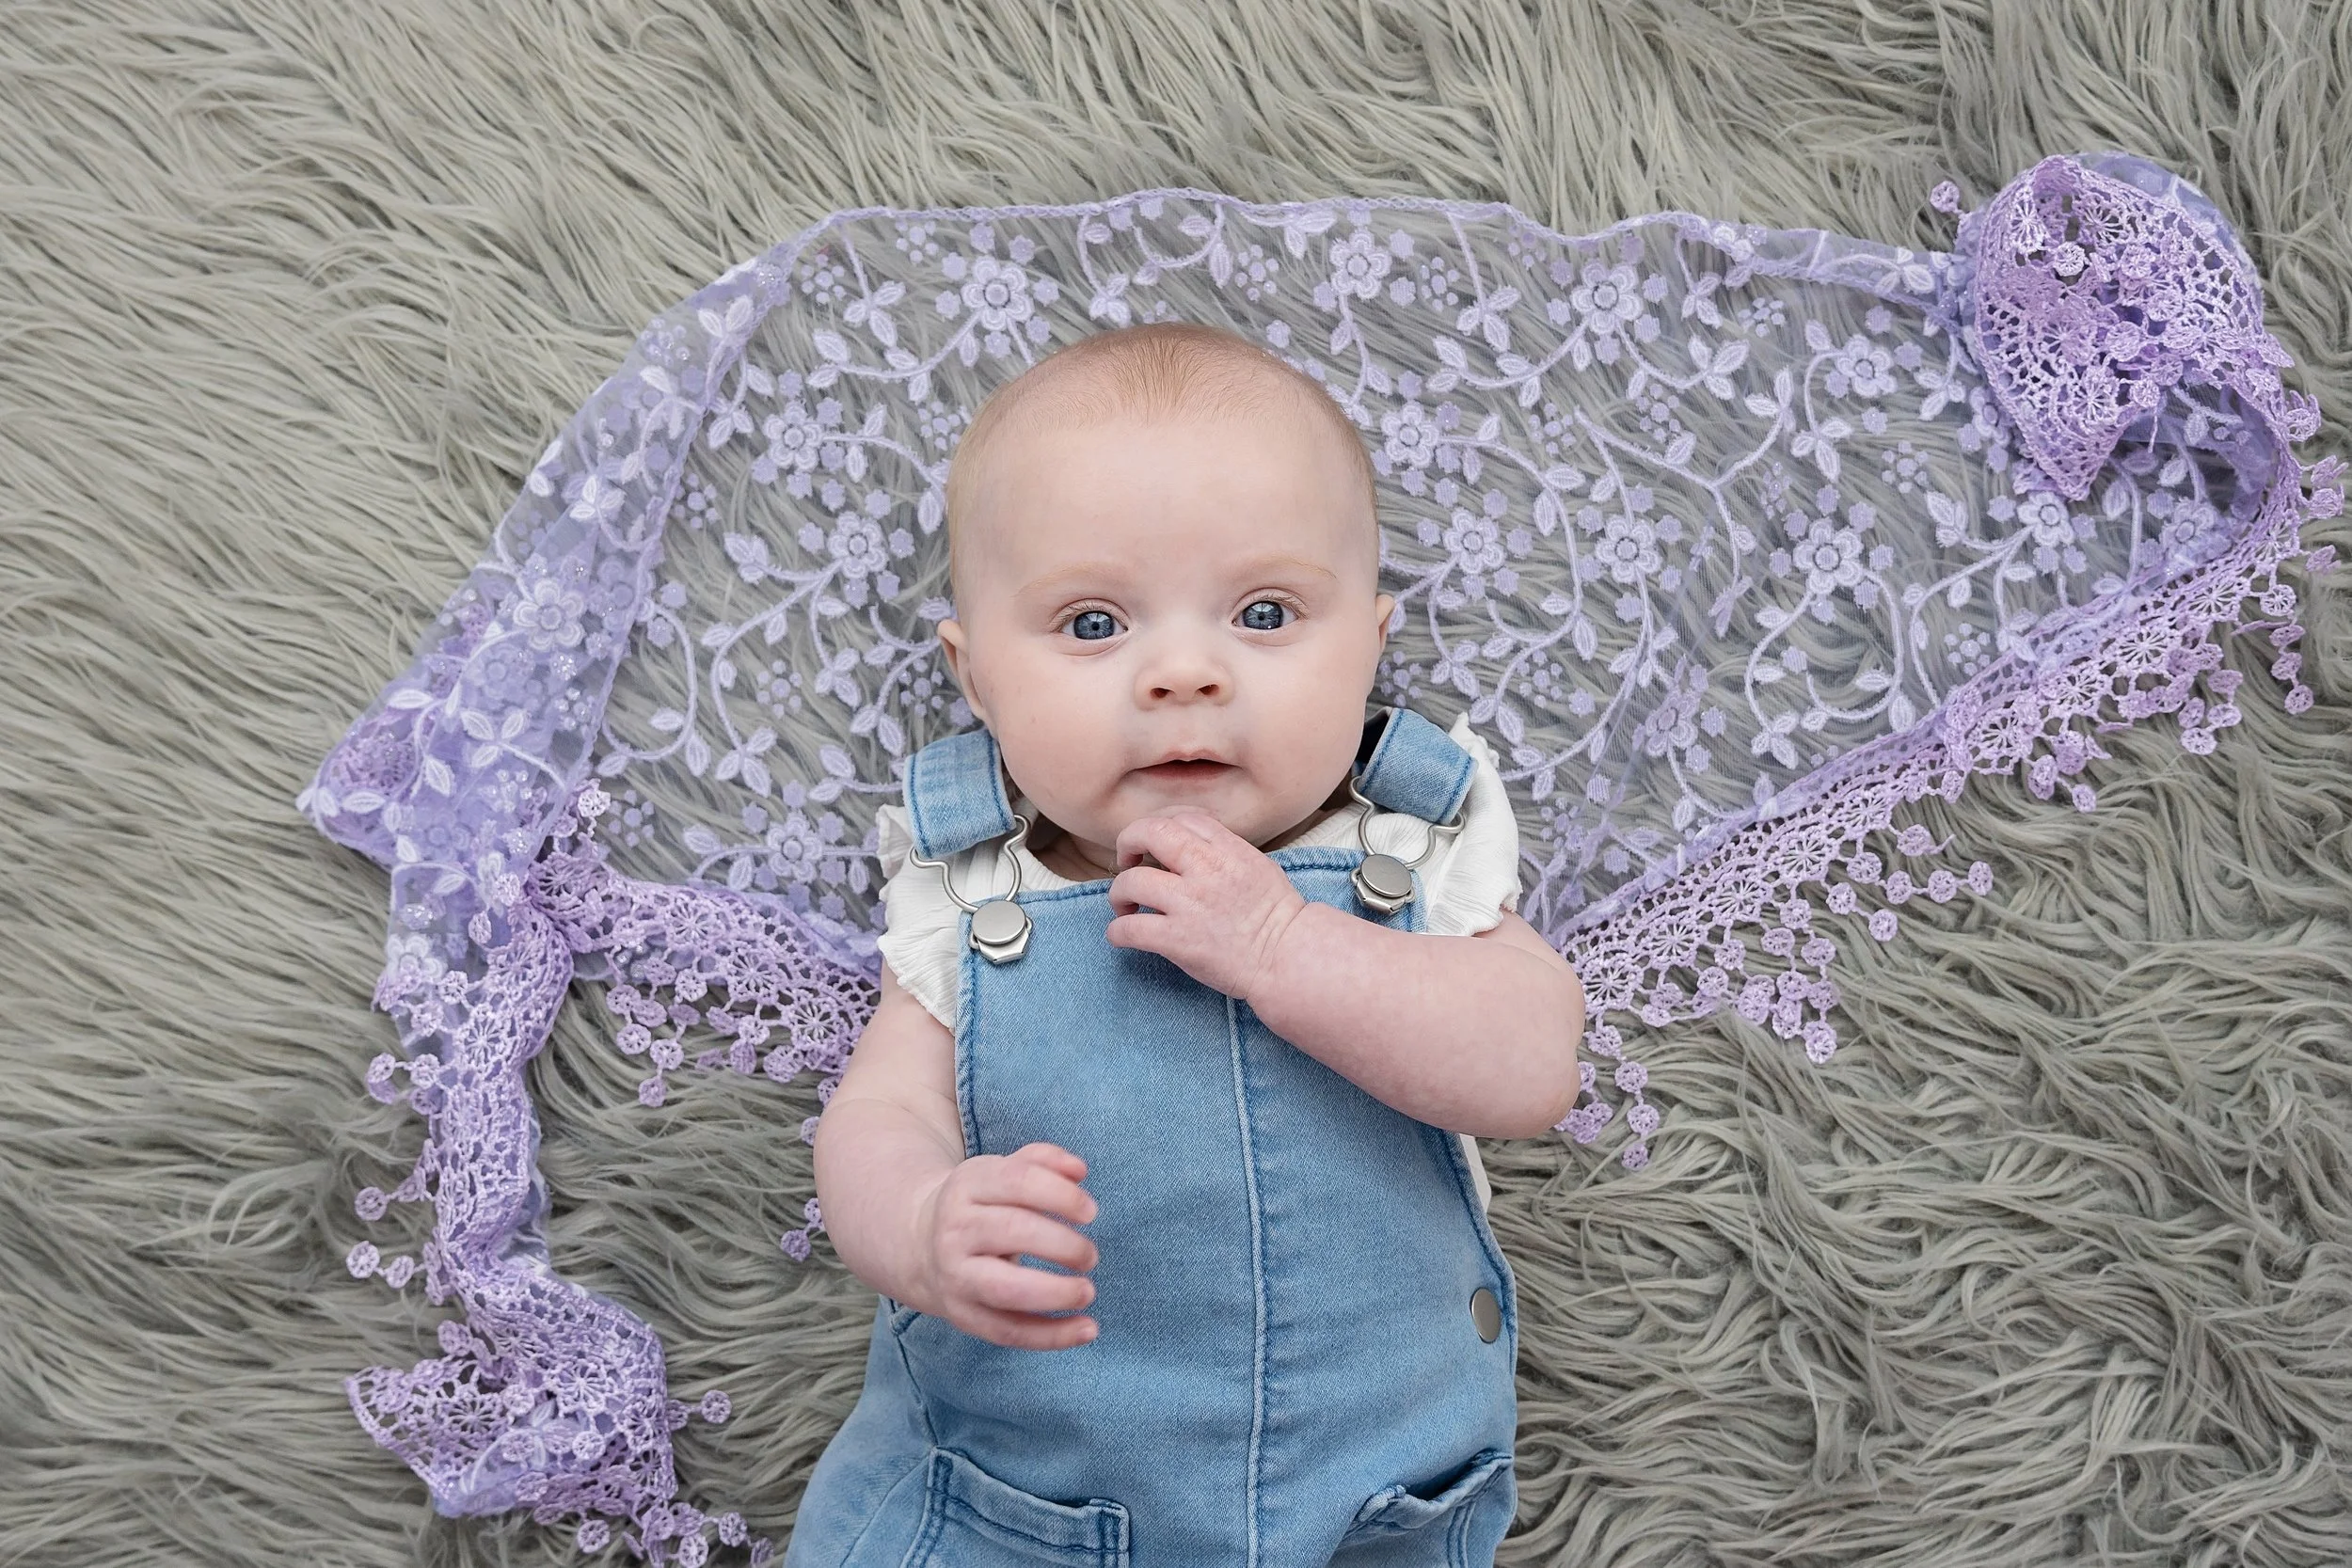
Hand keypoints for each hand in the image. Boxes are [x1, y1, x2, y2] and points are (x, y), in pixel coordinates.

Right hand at [911, 1142, 1099, 1350]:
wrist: (920, 1243)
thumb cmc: (981, 1205)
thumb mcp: (1001, 1172)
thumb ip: (1041, 1161)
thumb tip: (1079, 1170)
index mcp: (968, 1186)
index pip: (1017, 1181)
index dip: (1060, 1194)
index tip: (1091, 1212)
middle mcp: (956, 1230)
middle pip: (1012, 1231)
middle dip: (1062, 1244)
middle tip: (1091, 1255)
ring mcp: (956, 1276)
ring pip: (1005, 1289)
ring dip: (1055, 1293)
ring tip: (1087, 1291)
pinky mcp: (963, 1316)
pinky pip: (1008, 1332)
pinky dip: (1052, 1336)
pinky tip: (1087, 1329)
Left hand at [1106, 808, 1309, 1002]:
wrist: (1286, 958)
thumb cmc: (1277, 917)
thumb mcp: (1257, 865)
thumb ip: (1225, 850)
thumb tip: (1192, 845)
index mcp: (1228, 849)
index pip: (1183, 818)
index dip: (1163, 827)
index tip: (1157, 845)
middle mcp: (1206, 870)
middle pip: (1150, 832)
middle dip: (1128, 841)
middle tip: (1127, 860)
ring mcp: (1190, 904)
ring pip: (1132, 882)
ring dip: (1119, 892)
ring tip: (1125, 905)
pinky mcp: (1179, 939)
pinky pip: (1131, 929)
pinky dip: (1117, 931)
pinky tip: (1122, 935)